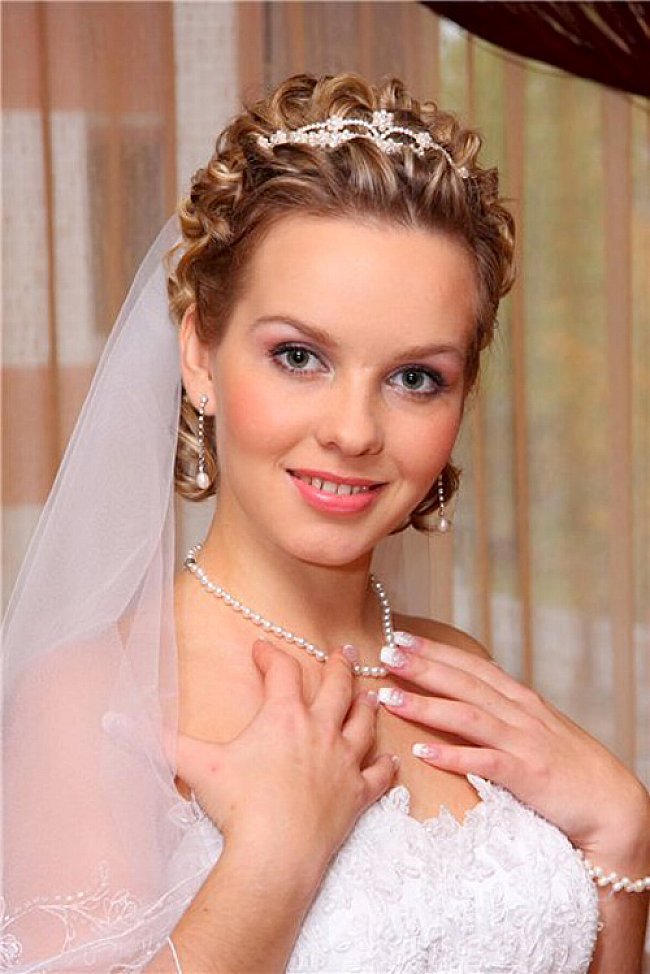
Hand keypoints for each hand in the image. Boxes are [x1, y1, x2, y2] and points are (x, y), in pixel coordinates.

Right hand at [174, 639, 397, 867]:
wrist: (275, 855)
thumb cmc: (238, 806)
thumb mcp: (195, 766)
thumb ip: (159, 741)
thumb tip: (117, 721)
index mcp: (284, 717)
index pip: (282, 671)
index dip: (271, 655)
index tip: (263, 648)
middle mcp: (321, 730)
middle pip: (337, 686)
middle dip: (339, 665)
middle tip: (343, 652)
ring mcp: (344, 762)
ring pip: (365, 722)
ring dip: (368, 705)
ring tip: (371, 693)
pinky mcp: (358, 795)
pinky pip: (379, 775)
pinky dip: (387, 766)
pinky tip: (394, 760)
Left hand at [379, 632, 649, 857]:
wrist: (612, 803)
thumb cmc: (570, 767)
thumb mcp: (535, 727)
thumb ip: (504, 709)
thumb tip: (468, 692)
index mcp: (519, 699)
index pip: (471, 666)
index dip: (435, 651)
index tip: (400, 638)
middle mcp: (519, 713)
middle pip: (464, 683)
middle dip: (422, 667)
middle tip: (385, 653)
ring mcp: (523, 743)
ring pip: (468, 716)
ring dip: (426, 705)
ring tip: (389, 698)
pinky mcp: (527, 776)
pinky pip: (483, 763)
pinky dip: (452, 755)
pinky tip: (422, 752)